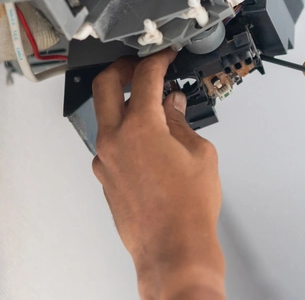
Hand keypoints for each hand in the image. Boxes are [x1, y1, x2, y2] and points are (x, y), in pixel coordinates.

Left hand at [91, 50, 224, 299]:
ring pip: (104, 115)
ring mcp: (105, 159)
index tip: (165, 55)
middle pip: (105, 85)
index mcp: (140, 127)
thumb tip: (173, 106)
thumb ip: (181, 122)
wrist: (173, 249)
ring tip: (151, 106)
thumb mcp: (199, 154)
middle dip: (122, 68)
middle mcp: (114, 139)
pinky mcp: (104, 177)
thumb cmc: (188, 209)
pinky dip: (124, 131)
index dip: (157, 59)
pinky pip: (109, 142)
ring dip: (122, 102)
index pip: (144, 76)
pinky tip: (147, 139)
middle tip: (140, 66)